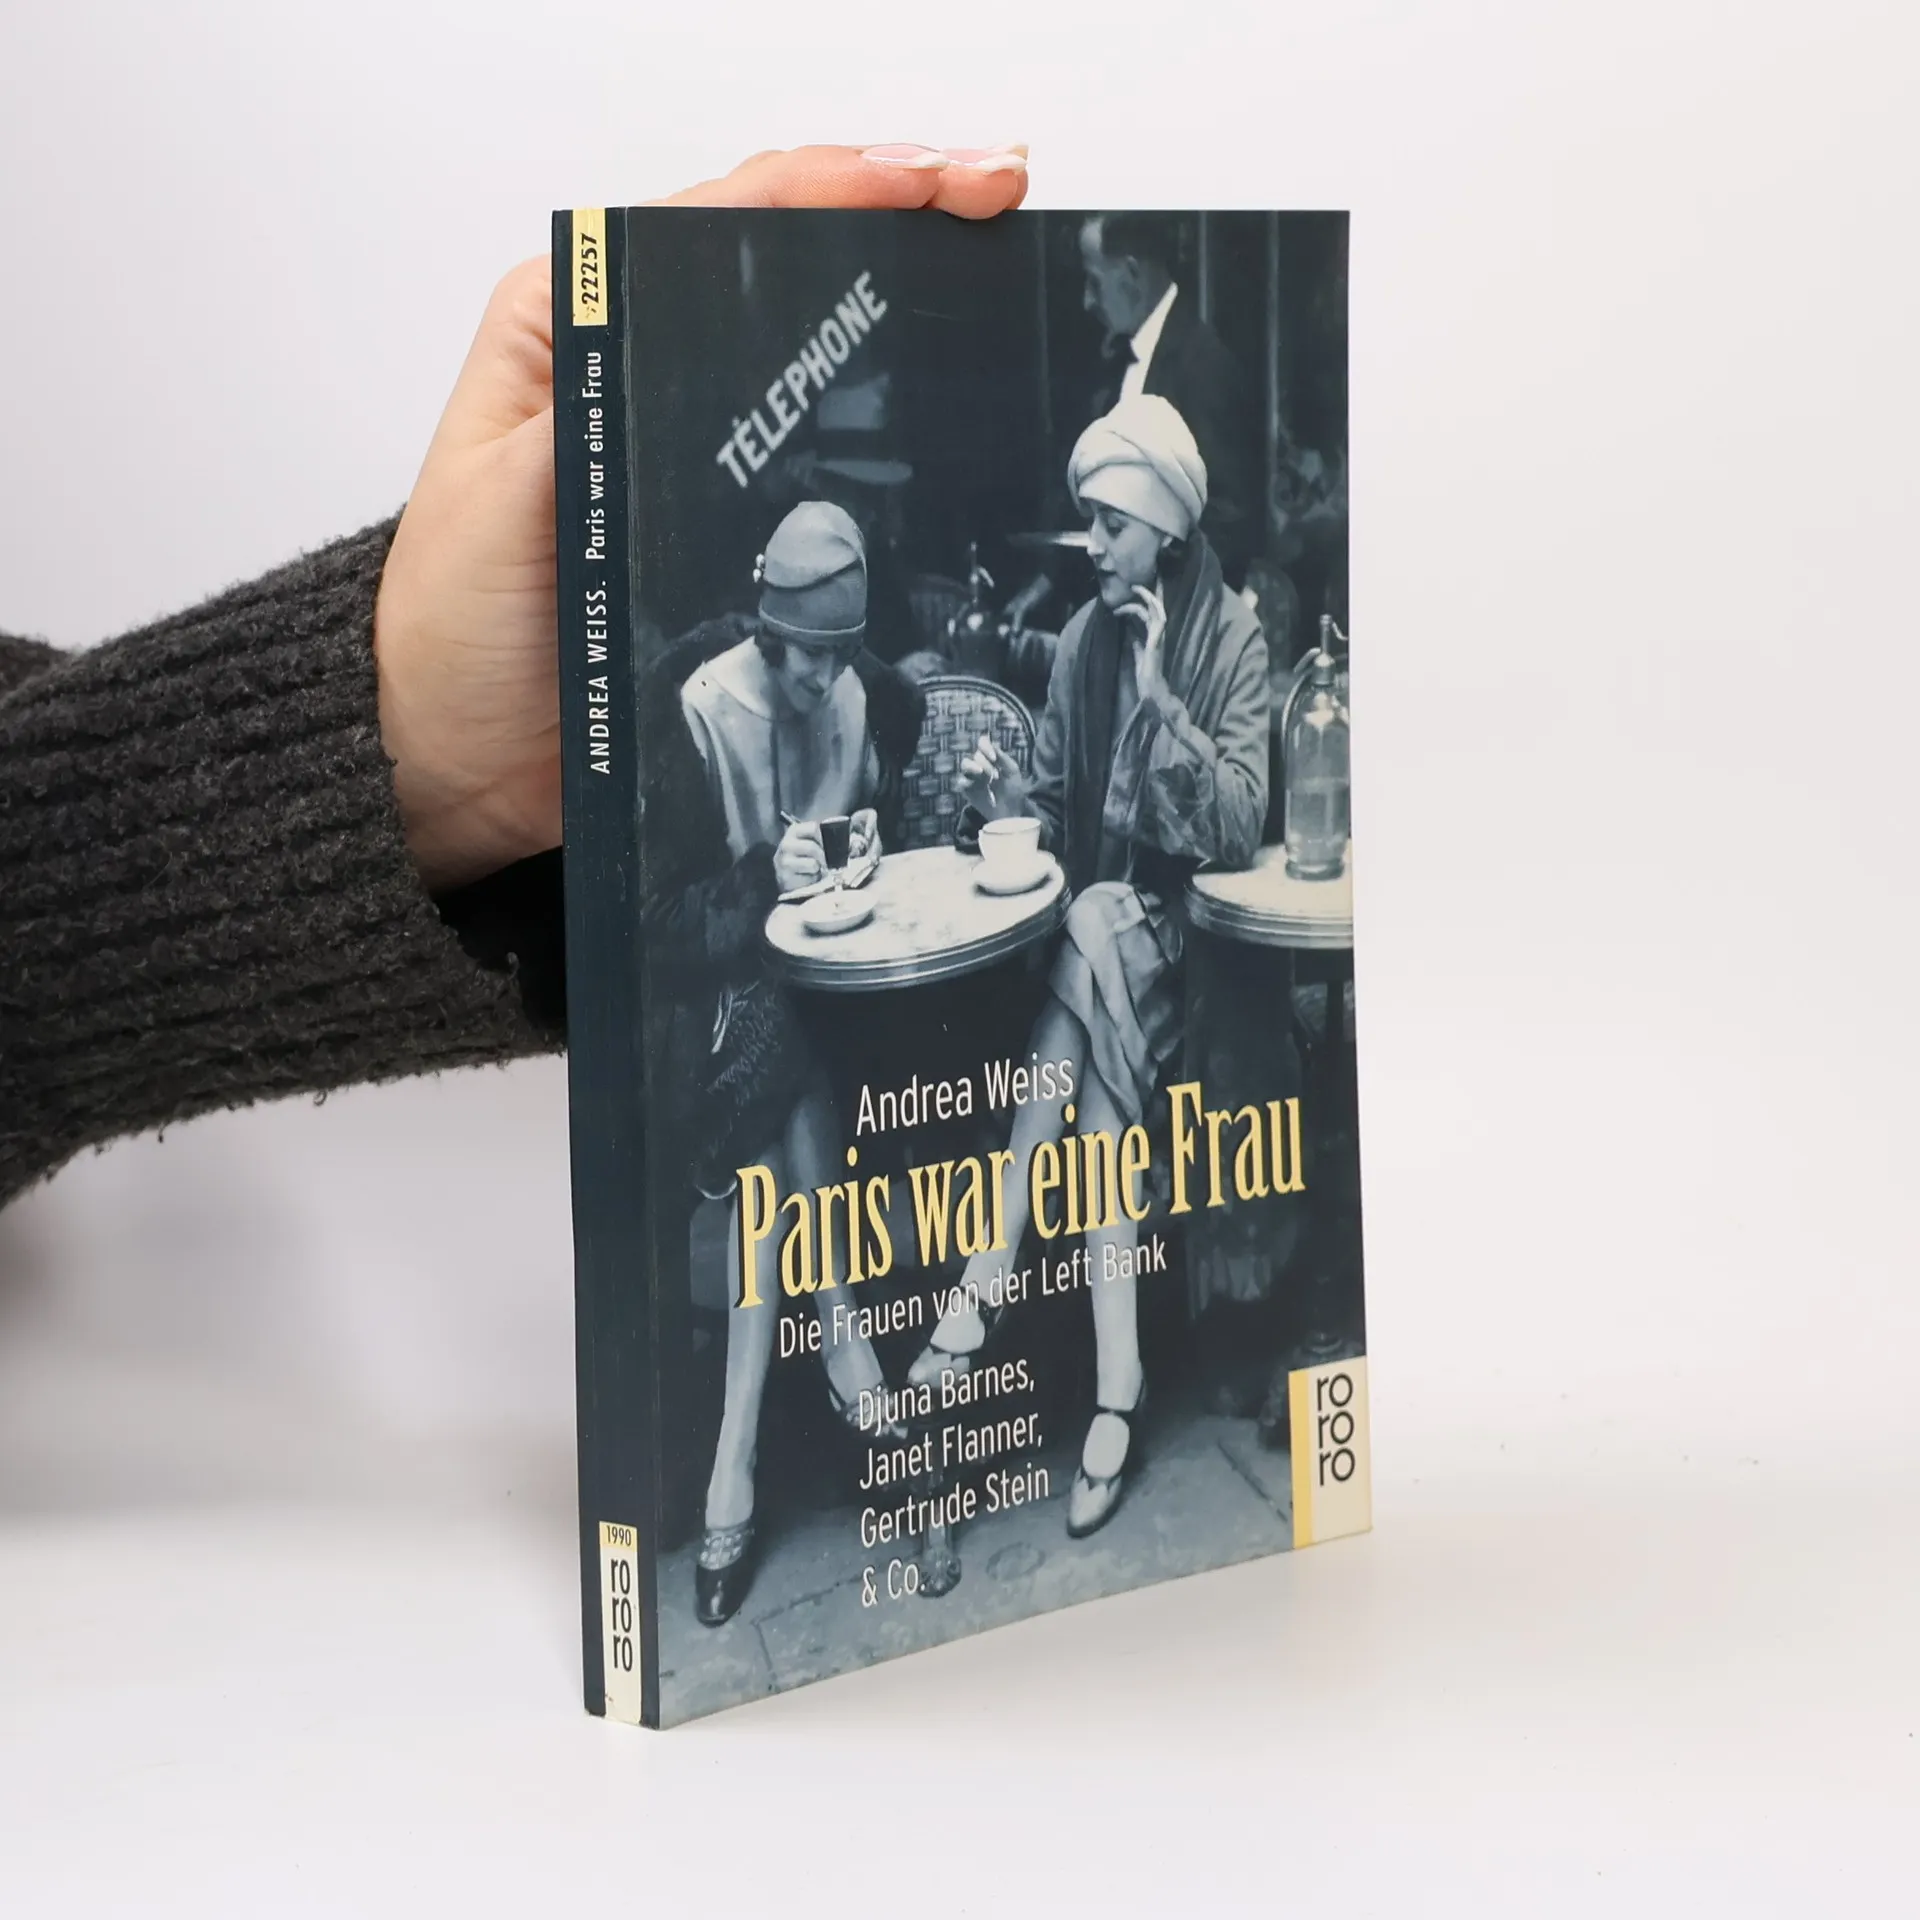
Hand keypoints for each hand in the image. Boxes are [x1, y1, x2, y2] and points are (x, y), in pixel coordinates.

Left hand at [374, 144, 1029, 892]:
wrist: (466, 761)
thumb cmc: (454, 632)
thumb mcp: (499, 505)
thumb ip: (582, 424)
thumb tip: (672, 359)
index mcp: (574, 324)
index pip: (724, 219)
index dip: (844, 182)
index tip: (940, 184)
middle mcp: (639, 369)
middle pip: (785, 265)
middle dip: (898, 221)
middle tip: (998, 207)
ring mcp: (691, 450)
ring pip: (813, 358)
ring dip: (903, 319)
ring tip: (997, 284)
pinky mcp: (726, 531)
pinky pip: (822, 472)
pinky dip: (887, 444)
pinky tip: (945, 426)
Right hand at [958, 734, 1029, 819]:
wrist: (1010, 813)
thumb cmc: (1014, 793)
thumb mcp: (1012, 773)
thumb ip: (1003, 758)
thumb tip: (993, 743)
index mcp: (993, 759)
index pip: (983, 744)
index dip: (985, 746)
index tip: (994, 758)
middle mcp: (981, 765)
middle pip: (976, 755)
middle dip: (985, 763)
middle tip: (994, 776)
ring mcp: (973, 777)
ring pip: (965, 763)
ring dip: (972, 766)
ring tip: (981, 773)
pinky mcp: (967, 790)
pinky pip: (959, 781)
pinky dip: (964, 780)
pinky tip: (970, 784)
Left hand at [1118, 586, 1168, 703]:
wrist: (1152, 690)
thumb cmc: (1146, 675)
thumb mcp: (1138, 654)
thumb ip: (1136, 642)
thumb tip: (1131, 633)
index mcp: (1153, 635)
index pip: (1151, 612)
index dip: (1147, 599)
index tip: (1137, 586)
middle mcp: (1158, 633)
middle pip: (1156, 606)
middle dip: (1149, 591)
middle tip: (1136, 580)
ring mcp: (1158, 637)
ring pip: (1157, 610)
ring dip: (1146, 598)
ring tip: (1134, 588)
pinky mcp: (1156, 643)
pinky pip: (1158, 623)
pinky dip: (1151, 612)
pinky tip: (1135, 606)